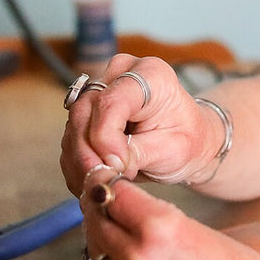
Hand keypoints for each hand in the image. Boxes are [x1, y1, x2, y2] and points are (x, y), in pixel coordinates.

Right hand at [60, 54, 221, 193]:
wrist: (189, 140)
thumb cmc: (188, 140)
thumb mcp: (171, 150)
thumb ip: (136, 154)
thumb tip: (105, 165)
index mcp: (149, 73)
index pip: (111, 102)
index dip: (106, 138)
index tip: (116, 166)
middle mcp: (120, 74)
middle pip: (84, 112)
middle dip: (88, 153)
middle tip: (101, 181)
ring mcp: (100, 89)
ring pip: (72, 126)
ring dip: (80, 161)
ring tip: (98, 185)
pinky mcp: (88, 110)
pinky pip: (71, 136)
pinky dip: (77, 162)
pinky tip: (90, 179)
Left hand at [81, 180, 259, 259]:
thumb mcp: (203, 232)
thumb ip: (160, 221)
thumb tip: (130, 214)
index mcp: (160, 229)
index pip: (112, 194)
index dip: (109, 186)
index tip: (107, 184)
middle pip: (96, 224)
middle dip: (101, 212)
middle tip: (106, 207)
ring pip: (97, 257)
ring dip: (105, 245)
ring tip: (123, 239)